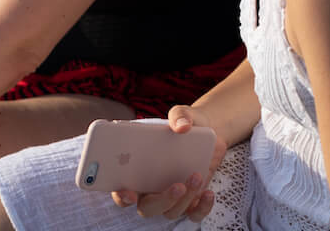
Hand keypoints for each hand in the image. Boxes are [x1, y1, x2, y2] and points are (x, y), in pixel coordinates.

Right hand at [110, 106, 223, 223]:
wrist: (208, 131)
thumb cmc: (184, 124)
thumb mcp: (182, 114)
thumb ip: (179, 116)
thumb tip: (182, 126)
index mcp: (137, 170)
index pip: (121, 191)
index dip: (121, 196)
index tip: (129, 192)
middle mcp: (151, 189)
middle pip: (147, 207)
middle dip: (161, 201)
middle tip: (177, 186)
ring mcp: (171, 198)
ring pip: (171, 211)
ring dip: (184, 198)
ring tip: (197, 175)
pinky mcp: (191, 201)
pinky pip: (194, 214)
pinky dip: (202, 207)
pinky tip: (208, 193)